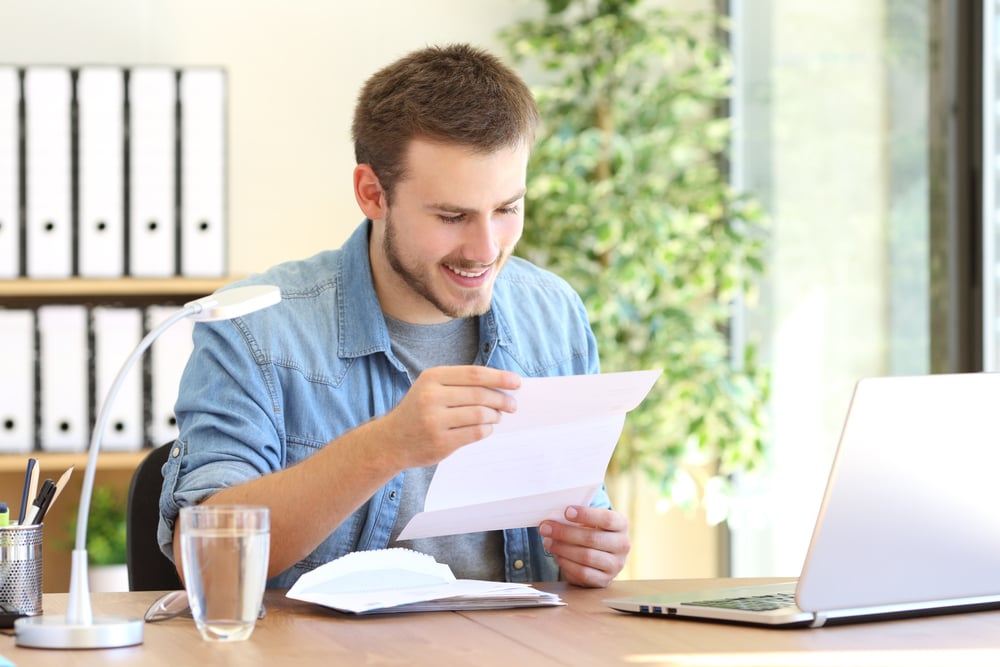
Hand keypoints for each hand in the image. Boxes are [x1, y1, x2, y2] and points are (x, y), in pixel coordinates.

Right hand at [381, 365, 520, 467]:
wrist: (392, 440)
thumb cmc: (419, 410)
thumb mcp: (431, 387)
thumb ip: (461, 384)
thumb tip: (501, 385)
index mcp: (432, 377)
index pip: (474, 374)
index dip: (499, 377)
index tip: (516, 382)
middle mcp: (431, 397)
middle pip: (479, 394)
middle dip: (502, 399)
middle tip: (512, 404)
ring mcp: (435, 421)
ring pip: (480, 414)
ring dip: (495, 416)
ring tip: (498, 416)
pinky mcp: (440, 442)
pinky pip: (475, 433)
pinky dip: (487, 430)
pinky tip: (487, 428)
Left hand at [539, 506, 629, 587]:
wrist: (601, 557)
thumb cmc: (592, 532)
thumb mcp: (591, 522)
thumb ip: (577, 518)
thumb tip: (553, 518)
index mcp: (621, 525)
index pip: (606, 519)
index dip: (586, 515)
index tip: (567, 511)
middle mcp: (622, 545)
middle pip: (592, 538)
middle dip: (565, 532)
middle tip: (546, 527)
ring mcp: (616, 565)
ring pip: (586, 557)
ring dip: (562, 548)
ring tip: (547, 541)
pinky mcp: (605, 580)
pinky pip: (583, 573)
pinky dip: (566, 563)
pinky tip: (557, 554)